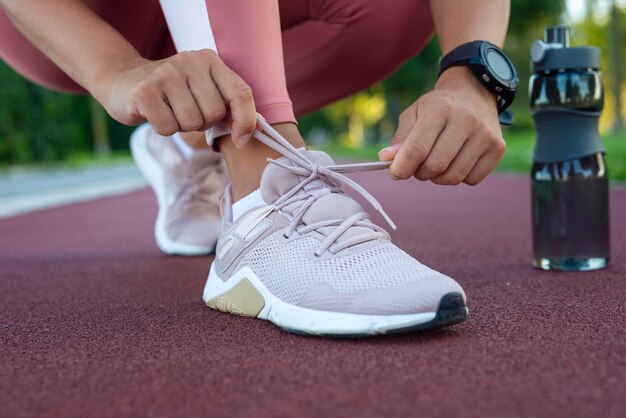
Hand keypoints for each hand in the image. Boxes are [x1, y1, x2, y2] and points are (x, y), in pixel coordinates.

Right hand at [96, 49, 256, 146]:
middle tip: (185, 111)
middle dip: (203, 122)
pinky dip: (163, 129)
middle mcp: (190, 61)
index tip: (241, 140)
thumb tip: (249, 133)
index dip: (246, 120)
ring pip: (192, 123)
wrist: (122, 81)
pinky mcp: (145, 91)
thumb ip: (227, 104)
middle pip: (214, 113)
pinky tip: (155, 113)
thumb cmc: (171, 93)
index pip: (240, 92)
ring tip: (170, 111)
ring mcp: (166, 74)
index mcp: (210, 60)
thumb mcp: (202, 89)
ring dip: (182, 126)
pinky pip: (168, 128)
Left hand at [379, 66, 505, 185]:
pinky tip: (456, 161)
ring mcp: (485, 135)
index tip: (395, 173)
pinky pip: (471, 180)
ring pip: (453, 177)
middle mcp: (466, 119)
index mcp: (440, 108)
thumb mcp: (414, 114)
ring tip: (435, 163)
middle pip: (435, 166)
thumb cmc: (437, 107)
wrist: (474, 93)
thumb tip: (386, 159)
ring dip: (438, 177)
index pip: (417, 148)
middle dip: (420, 173)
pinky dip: (458, 177)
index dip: (402, 167)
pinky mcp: (498, 148)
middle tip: (417, 166)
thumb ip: (400, 138)